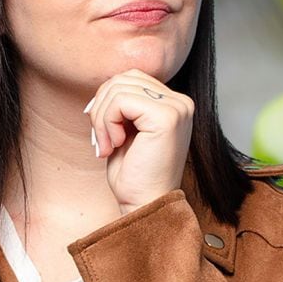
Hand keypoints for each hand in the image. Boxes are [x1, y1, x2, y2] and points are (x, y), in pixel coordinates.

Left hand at [84, 68, 194, 214]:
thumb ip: (123, 103)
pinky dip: (107, 123)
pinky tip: (115, 145)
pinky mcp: (167, 117)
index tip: (101, 130)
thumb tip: (104, 84)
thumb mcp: (127, 130)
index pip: (131, 77)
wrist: (146, 204)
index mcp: (175, 104)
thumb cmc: (135, 175)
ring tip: (107, 145)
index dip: (107, 99)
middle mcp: (181, 102)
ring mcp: (177, 108)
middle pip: (123, 78)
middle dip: (101, 108)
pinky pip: (120, 101)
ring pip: (118, 88)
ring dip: (102, 118)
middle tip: (101, 140)